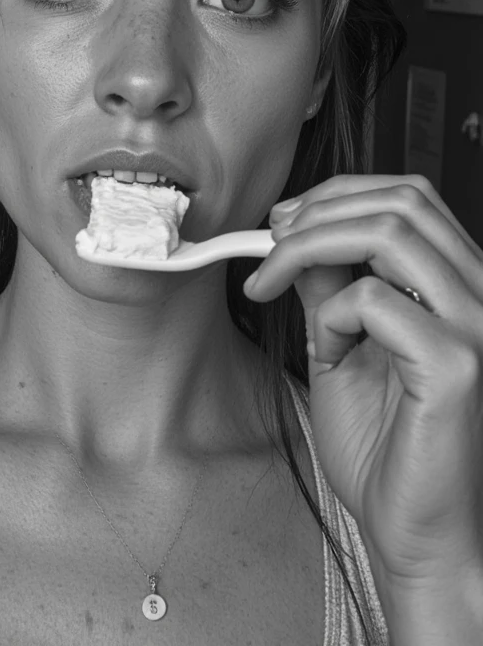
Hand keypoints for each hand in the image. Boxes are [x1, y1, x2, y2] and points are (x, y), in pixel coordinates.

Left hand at [243, 174, 482, 587]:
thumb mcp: (341, 348)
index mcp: (459, 285)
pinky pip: (377, 300)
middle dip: (320, 208)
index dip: (337, 194)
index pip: (409, 197)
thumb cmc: (386, 450)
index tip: (282, 219)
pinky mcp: (457, 365)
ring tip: (273, 279)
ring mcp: (476, 326)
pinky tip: (326, 348)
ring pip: (391, 231)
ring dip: (312, 245)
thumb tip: (297, 236)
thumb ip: (328, 290)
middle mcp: (480, 294)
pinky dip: (332, 312)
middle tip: (269, 241)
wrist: (417, 537)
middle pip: (402, 198)